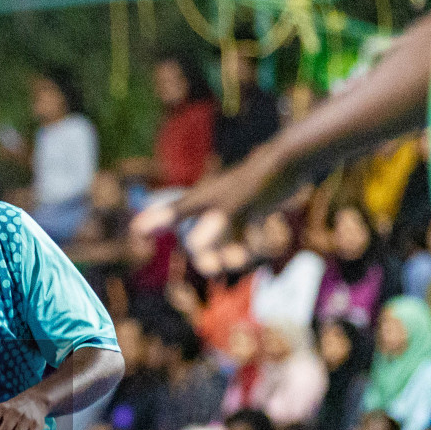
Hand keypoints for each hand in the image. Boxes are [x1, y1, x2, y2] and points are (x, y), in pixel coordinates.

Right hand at [132, 142, 296, 252]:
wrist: (294, 161)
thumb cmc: (261, 179)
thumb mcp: (238, 204)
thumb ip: (216, 224)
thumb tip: (194, 247)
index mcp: (204, 198)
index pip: (172, 212)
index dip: (153, 222)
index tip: (136, 231)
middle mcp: (214, 203)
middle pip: (201, 237)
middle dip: (207, 255)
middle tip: (213, 269)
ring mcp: (233, 207)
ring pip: (225, 239)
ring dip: (231, 253)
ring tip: (243, 258)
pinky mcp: (252, 209)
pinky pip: (244, 234)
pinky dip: (249, 243)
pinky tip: (260, 243)